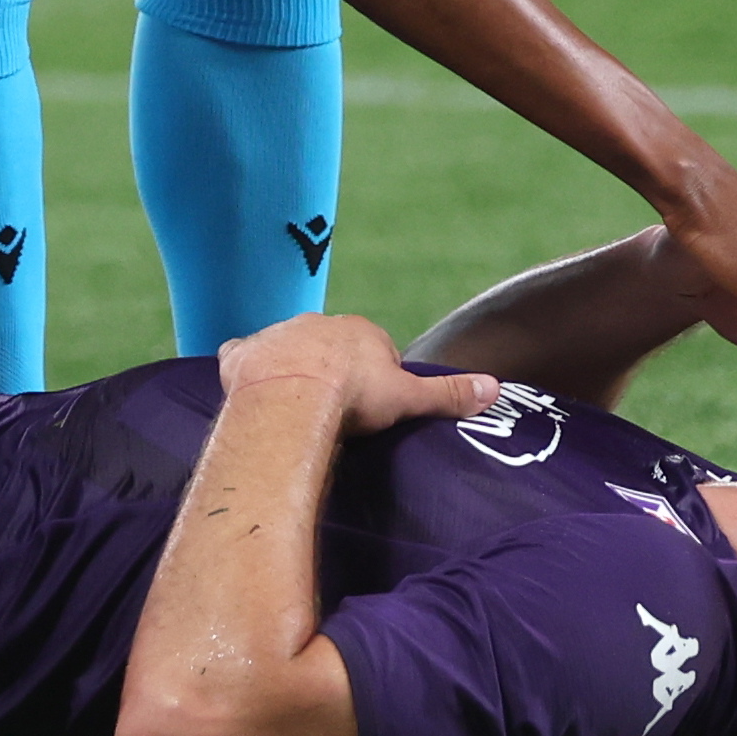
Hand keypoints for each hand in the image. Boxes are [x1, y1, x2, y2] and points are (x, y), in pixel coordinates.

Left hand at [216, 312, 504, 433]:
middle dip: (331, 371)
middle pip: (329, 348)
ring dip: (289, 371)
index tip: (371, 407)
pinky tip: (249, 393)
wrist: (290, 399)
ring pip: (286, 350)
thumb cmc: (353, 397)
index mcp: (359, 331)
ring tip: (293, 409)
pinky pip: (242, 357)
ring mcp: (276, 336)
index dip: (374, 379)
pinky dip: (245, 371)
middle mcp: (317, 323)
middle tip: (334, 412)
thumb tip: (495, 388)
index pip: (374, 350)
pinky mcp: (241, 354)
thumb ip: (447, 393)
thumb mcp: (407, 398)